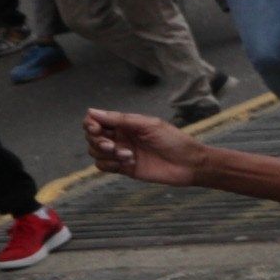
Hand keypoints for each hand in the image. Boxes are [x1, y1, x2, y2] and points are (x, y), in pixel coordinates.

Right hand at [82, 108, 211, 185]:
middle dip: (97, 141)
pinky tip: (127, 163)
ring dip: (106, 154)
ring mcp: (121, 153)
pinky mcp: (124, 168)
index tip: (96, 129)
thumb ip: (120, 119)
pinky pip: (102, 166)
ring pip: (95, 151)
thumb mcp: (148, 125)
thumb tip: (91, 111)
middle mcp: (120, 137)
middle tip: (113, 146)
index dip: (90, 124)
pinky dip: (109, 165)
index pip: (95, 120)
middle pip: (92, 136)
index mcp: (125, 123)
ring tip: (128, 155)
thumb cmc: (173, 140)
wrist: (188, 164)